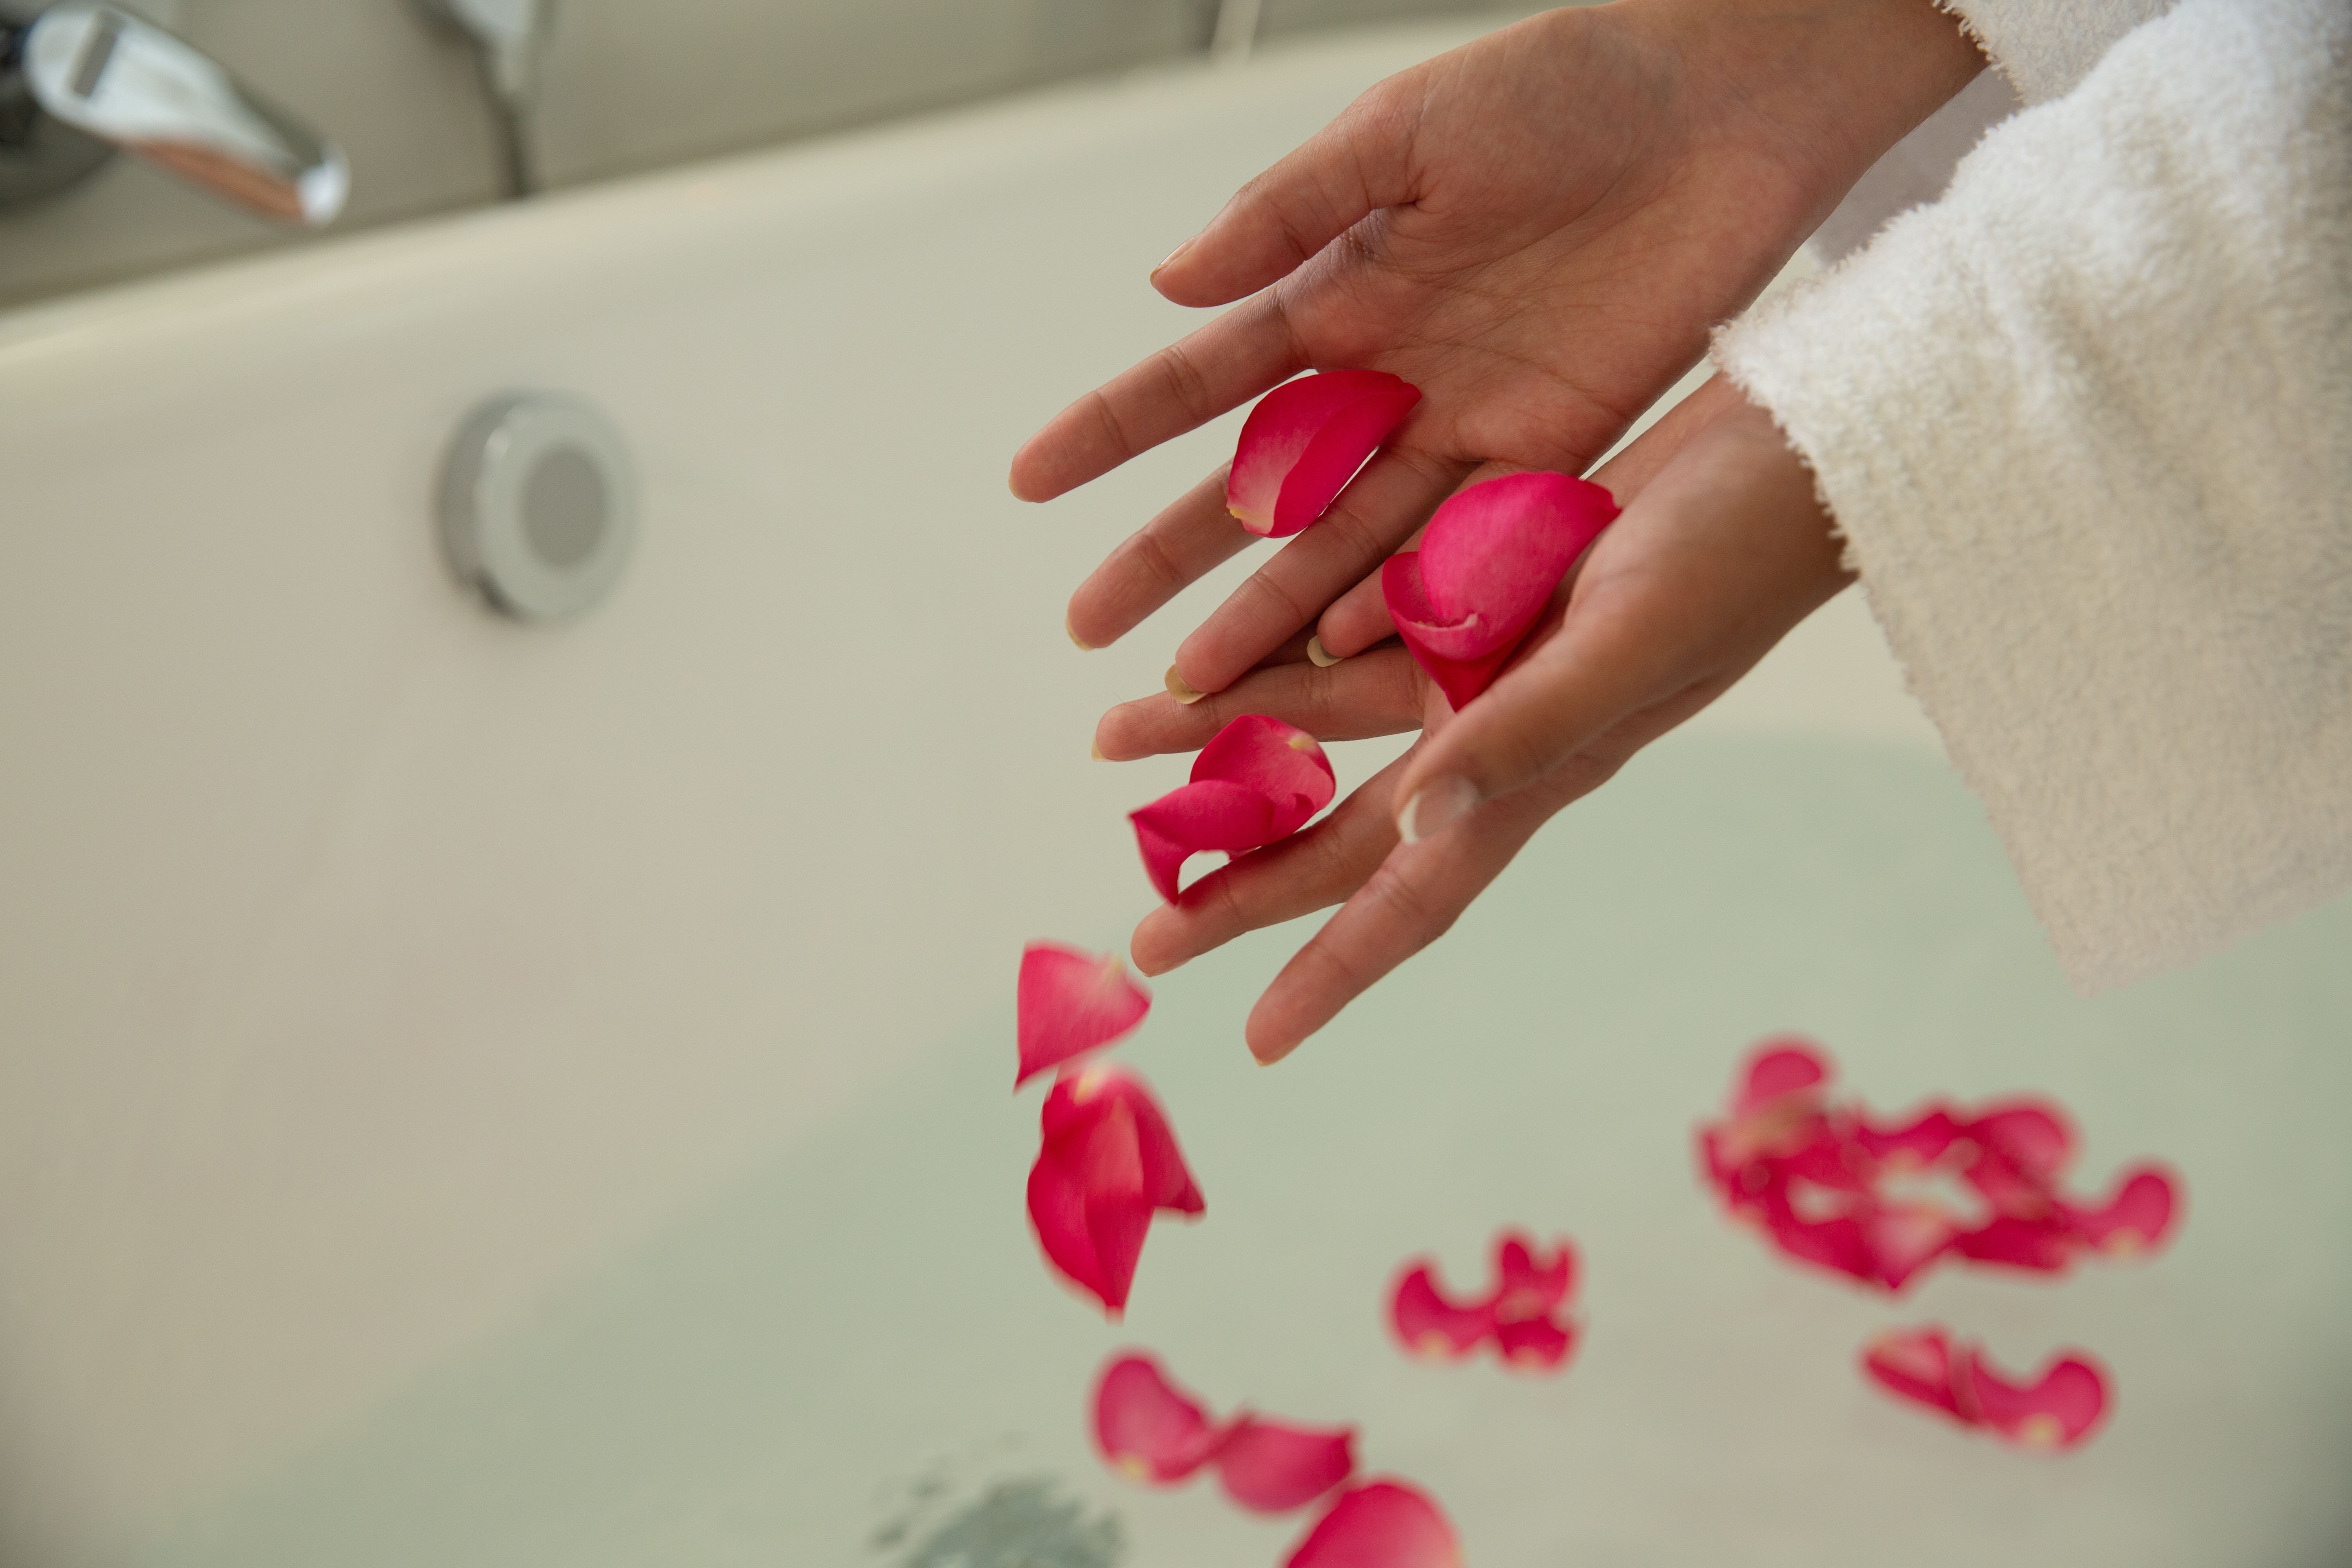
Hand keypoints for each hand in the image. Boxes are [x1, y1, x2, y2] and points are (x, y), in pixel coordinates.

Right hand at [1013, 0, 1976, 694]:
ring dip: (1269, 613)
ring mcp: (1460, 428)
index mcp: (1336, 290)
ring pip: (1341, 542)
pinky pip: (1454, 547)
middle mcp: (1384, 376)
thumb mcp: (1403, 130)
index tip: (1029, 481)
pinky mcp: (1547, 458)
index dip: (1112, 429)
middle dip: (1169, 558)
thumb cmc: (1564, 87)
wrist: (1723, 108)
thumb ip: (1287, 208)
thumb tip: (1165, 285)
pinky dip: (1395, 601)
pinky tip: (1336, 657)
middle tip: (1091, 630)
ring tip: (1194, 681)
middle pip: (1253, 489)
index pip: (1199, 377)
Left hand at [1091, 381, 1851, 1061]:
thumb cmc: (1741, 554)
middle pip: (1346, 830)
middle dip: (1244, 878)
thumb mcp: (1631, 644)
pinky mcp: (1480, 578)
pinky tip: (1211, 642)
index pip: (1415, 897)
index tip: (1254, 1041)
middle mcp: (1497, 729)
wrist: (1799, 446)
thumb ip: (1529, 731)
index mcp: (1535, 771)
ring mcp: (1485, 655)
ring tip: (1116, 738)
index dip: (1337, 972)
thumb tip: (1421, 818)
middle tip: (1144, 929)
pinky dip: (1283, 638)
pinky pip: (1359, 623)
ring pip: (1324, 718)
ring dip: (1228, 736)